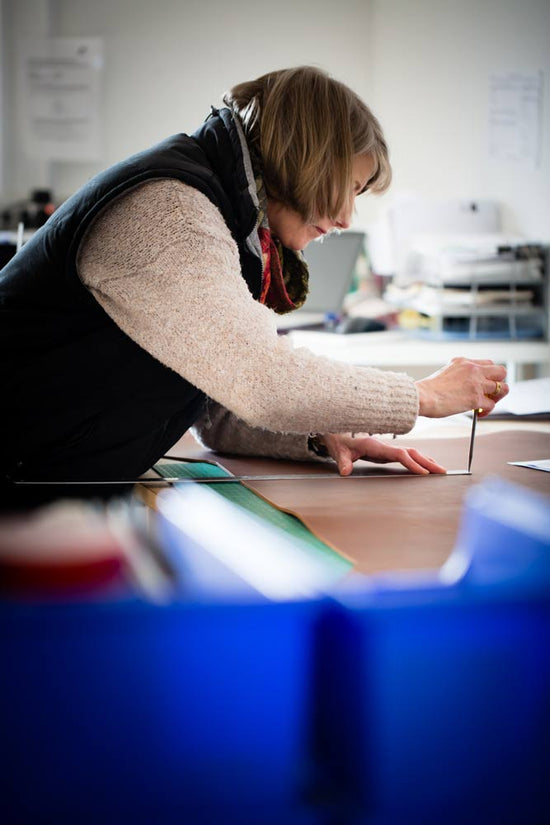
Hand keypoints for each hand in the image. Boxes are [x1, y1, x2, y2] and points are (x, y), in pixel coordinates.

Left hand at [319, 433, 446, 475]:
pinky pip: (407, 455)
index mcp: (375, 446)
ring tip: (440, 470)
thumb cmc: (340, 442)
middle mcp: (385, 446)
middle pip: (411, 453)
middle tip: (442, 472)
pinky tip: (426, 466)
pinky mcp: (387, 452)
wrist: (338, 431)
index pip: (399, 454)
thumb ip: (343, 461)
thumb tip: (345, 471)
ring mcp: (387, 449)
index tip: (423, 472)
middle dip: (428, 462)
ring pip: (412, 453)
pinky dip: (419, 460)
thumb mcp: (339, 451)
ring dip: (427, 460)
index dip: (412, 463)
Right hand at [416, 357, 508, 417]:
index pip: (488, 364)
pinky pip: (492, 404)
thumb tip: (466, 386)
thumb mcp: (446, 372)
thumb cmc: (429, 389)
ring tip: (486, 403)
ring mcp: (476, 384)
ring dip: (496, 397)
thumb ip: (459, 374)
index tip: (483, 384)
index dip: (489, 375)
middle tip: (490, 393)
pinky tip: (477, 413)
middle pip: (501, 372)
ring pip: (502, 388)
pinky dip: (486, 411)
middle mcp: (473, 369)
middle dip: (498, 383)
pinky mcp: (476, 398)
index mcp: (464, 362)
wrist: (422, 396)